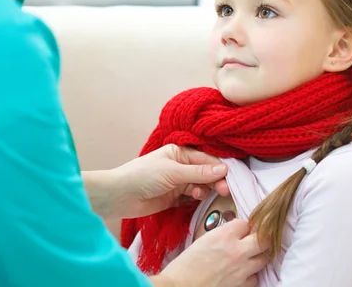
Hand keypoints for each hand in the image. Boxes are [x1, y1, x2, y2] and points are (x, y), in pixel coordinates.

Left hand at [85, 144, 229, 219]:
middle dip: (216, 180)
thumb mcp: (173, 172)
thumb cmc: (143, 175)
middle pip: (206, 172)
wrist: (120, 196)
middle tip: (225, 190)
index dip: (219, 167)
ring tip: (208, 194)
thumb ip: (198, 172)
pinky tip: (197, 198)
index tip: (231, 177)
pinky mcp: (175, 197)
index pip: (206, 158)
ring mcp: (178, 181)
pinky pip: (193, 196)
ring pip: (201, 184)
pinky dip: (198, 197)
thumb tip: (224, 169)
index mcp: (180, 152)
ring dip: (207, 189)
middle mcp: (181, 165)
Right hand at [152, 219, 268, 286]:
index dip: (244, 225)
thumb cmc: (185, 265)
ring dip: (258, 255)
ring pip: (264, 258)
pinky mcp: (241, 285)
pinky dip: (252, 274)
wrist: (181, 286)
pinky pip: (255, 277)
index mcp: (225, 235)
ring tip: (251, 255)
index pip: (246, 223)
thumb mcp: (203, 239)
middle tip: (256, 238)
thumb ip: (221, 234)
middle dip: (261, 237)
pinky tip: (244, 271)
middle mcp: (237, 250)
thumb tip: (232, 233)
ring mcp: (241, 269)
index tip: (242, 228)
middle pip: (264, 238)